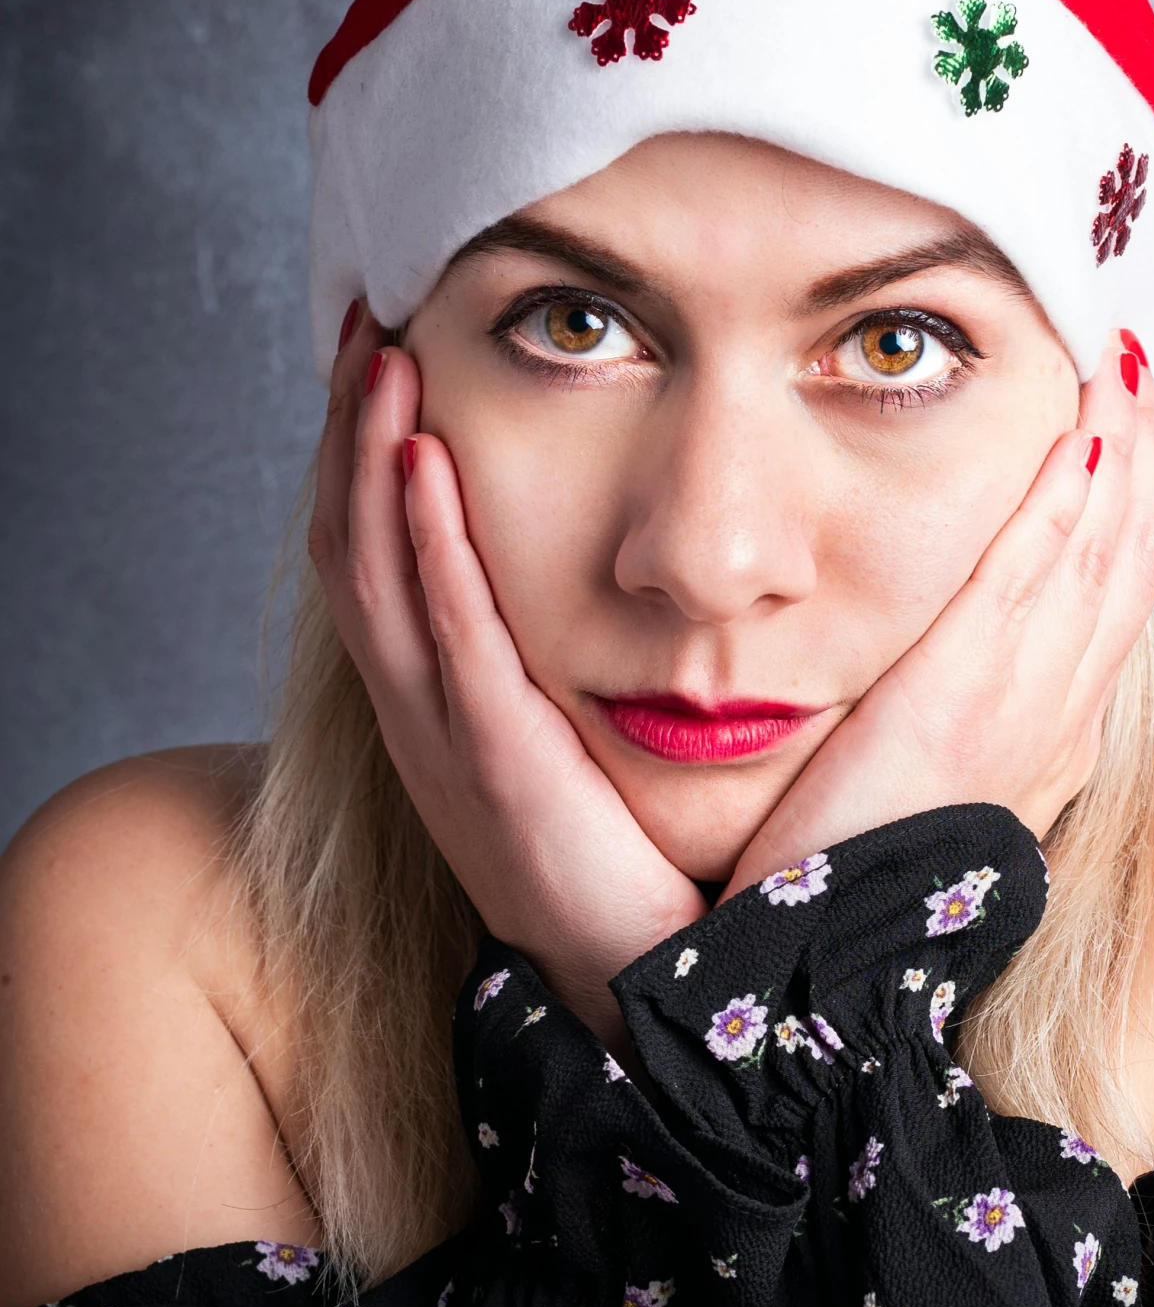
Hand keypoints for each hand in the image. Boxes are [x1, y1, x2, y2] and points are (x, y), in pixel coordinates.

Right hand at [307, 310, 703, 1051]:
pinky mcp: (492, 765)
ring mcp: (445, 741)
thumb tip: (623, 551)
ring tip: (382, 361)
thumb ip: (576, 648)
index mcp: (446, 702)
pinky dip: (425, 550)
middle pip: (354, 547)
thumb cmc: (633, 851)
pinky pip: (443, 640)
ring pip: (374, 577)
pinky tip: (421, 467)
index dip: (367, 457)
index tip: (388, 357)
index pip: (380, 558)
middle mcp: (425, 714)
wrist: (648, 980)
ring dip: (368, 463)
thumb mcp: (583, 732)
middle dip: (351, 433)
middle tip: (366, 326)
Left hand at [724, 331, 1153, 892]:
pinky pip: (1039, 582)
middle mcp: (1055, 724)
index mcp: (1043, 742)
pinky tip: (1085, 425)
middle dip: (1142, 451)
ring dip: (1123, 452)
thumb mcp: (906, 789)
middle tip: (1127, 355)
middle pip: (1129, 559)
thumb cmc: (832, 886)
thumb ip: (928, 716)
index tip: (1116, 416)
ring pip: (1105, 555)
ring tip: (1116, 358)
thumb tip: (924, 650)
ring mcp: (1026, 719)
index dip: (1128, 501)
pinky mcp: (967, 714)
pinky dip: (1070, 499)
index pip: (1109, 597)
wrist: (809, 985)